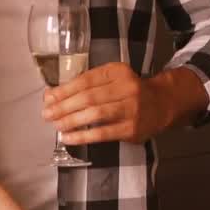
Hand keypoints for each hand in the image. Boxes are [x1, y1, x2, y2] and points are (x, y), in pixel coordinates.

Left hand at [41, 64, 207, 144]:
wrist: (162, 104)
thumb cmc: (128, 91)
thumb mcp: (111, 80)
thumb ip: (84, 85)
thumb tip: (51, 95)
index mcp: (118, 71)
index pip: (86, 80)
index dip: (65, 90)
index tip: (48, 97)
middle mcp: (127, 88)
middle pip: (89, 97)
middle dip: (64, 106)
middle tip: (47, 114)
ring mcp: (131, 109)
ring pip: (95, 114)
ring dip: (71, 121)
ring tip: (56, 125)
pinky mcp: (132, 129)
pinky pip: (103, 133)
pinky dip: (83, 136)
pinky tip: (68, 138)